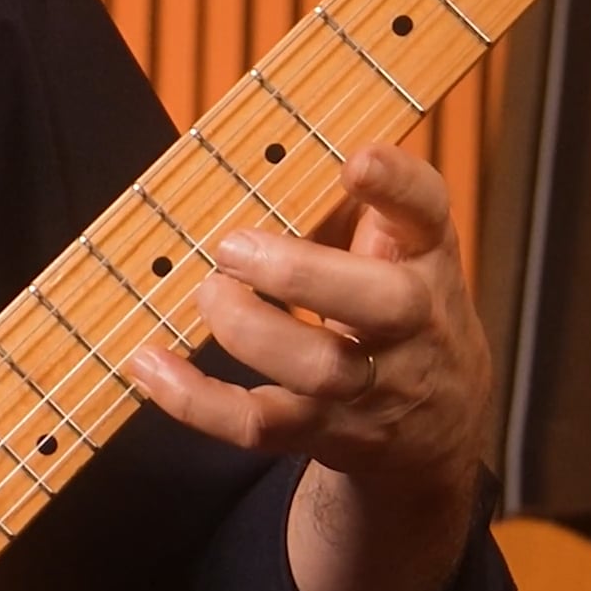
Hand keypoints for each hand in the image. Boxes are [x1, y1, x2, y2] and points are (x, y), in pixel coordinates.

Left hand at [126, 144, 493, 590]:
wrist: (439, 422)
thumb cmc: (397, 305)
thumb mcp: (398, 246)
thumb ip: (350, 203)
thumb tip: (253, 156)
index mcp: (426, 255)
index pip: (428, 212)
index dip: (396, 185)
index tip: (355, 160)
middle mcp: (416, 323)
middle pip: (382, 305)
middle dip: (301, 274)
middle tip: (233, 247)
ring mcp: (376, 386)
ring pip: (320, 370)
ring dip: (249, 331)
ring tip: (207, 294)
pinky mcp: (328, 435)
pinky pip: (261, 425)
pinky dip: (195, 398)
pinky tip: (151, 364)